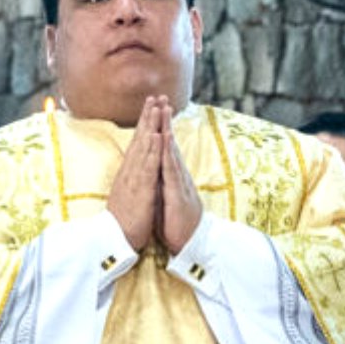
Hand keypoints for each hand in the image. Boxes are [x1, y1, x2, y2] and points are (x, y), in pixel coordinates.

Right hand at [105, 94, 169, 251]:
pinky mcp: (140, 189)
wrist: (114, 241)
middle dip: (147, 117)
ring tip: (156, 107)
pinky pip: (148, 167)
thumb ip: (131, 182)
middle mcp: (129, 172)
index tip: (149, 108)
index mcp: (128, 174)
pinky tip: (158, 135)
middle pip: (139, 139)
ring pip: (143, 148)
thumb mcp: (126, 197)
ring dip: (150, 126)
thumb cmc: (122, 222)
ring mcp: (133, 179)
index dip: (143, 125)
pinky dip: (153, 150)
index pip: (136, 145)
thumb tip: (133, 172)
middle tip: (154, 96)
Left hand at [158, 106, 202, 254]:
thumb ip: (160, 184)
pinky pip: (171, 170)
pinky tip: (164, 140)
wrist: (191, 245)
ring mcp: (179, 182)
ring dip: (167, 130)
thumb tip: (153, 173)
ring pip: (171, 152)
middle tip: (160, 98)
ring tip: (163, 110)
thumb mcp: (164, 199)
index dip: (158, 130)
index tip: (153, 110)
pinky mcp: (178, 193)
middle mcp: (176, 176)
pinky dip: (167, 153)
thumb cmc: (176, 224)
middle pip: (168, 144)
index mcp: (170, 178)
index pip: (163, 149)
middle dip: (164, 121)